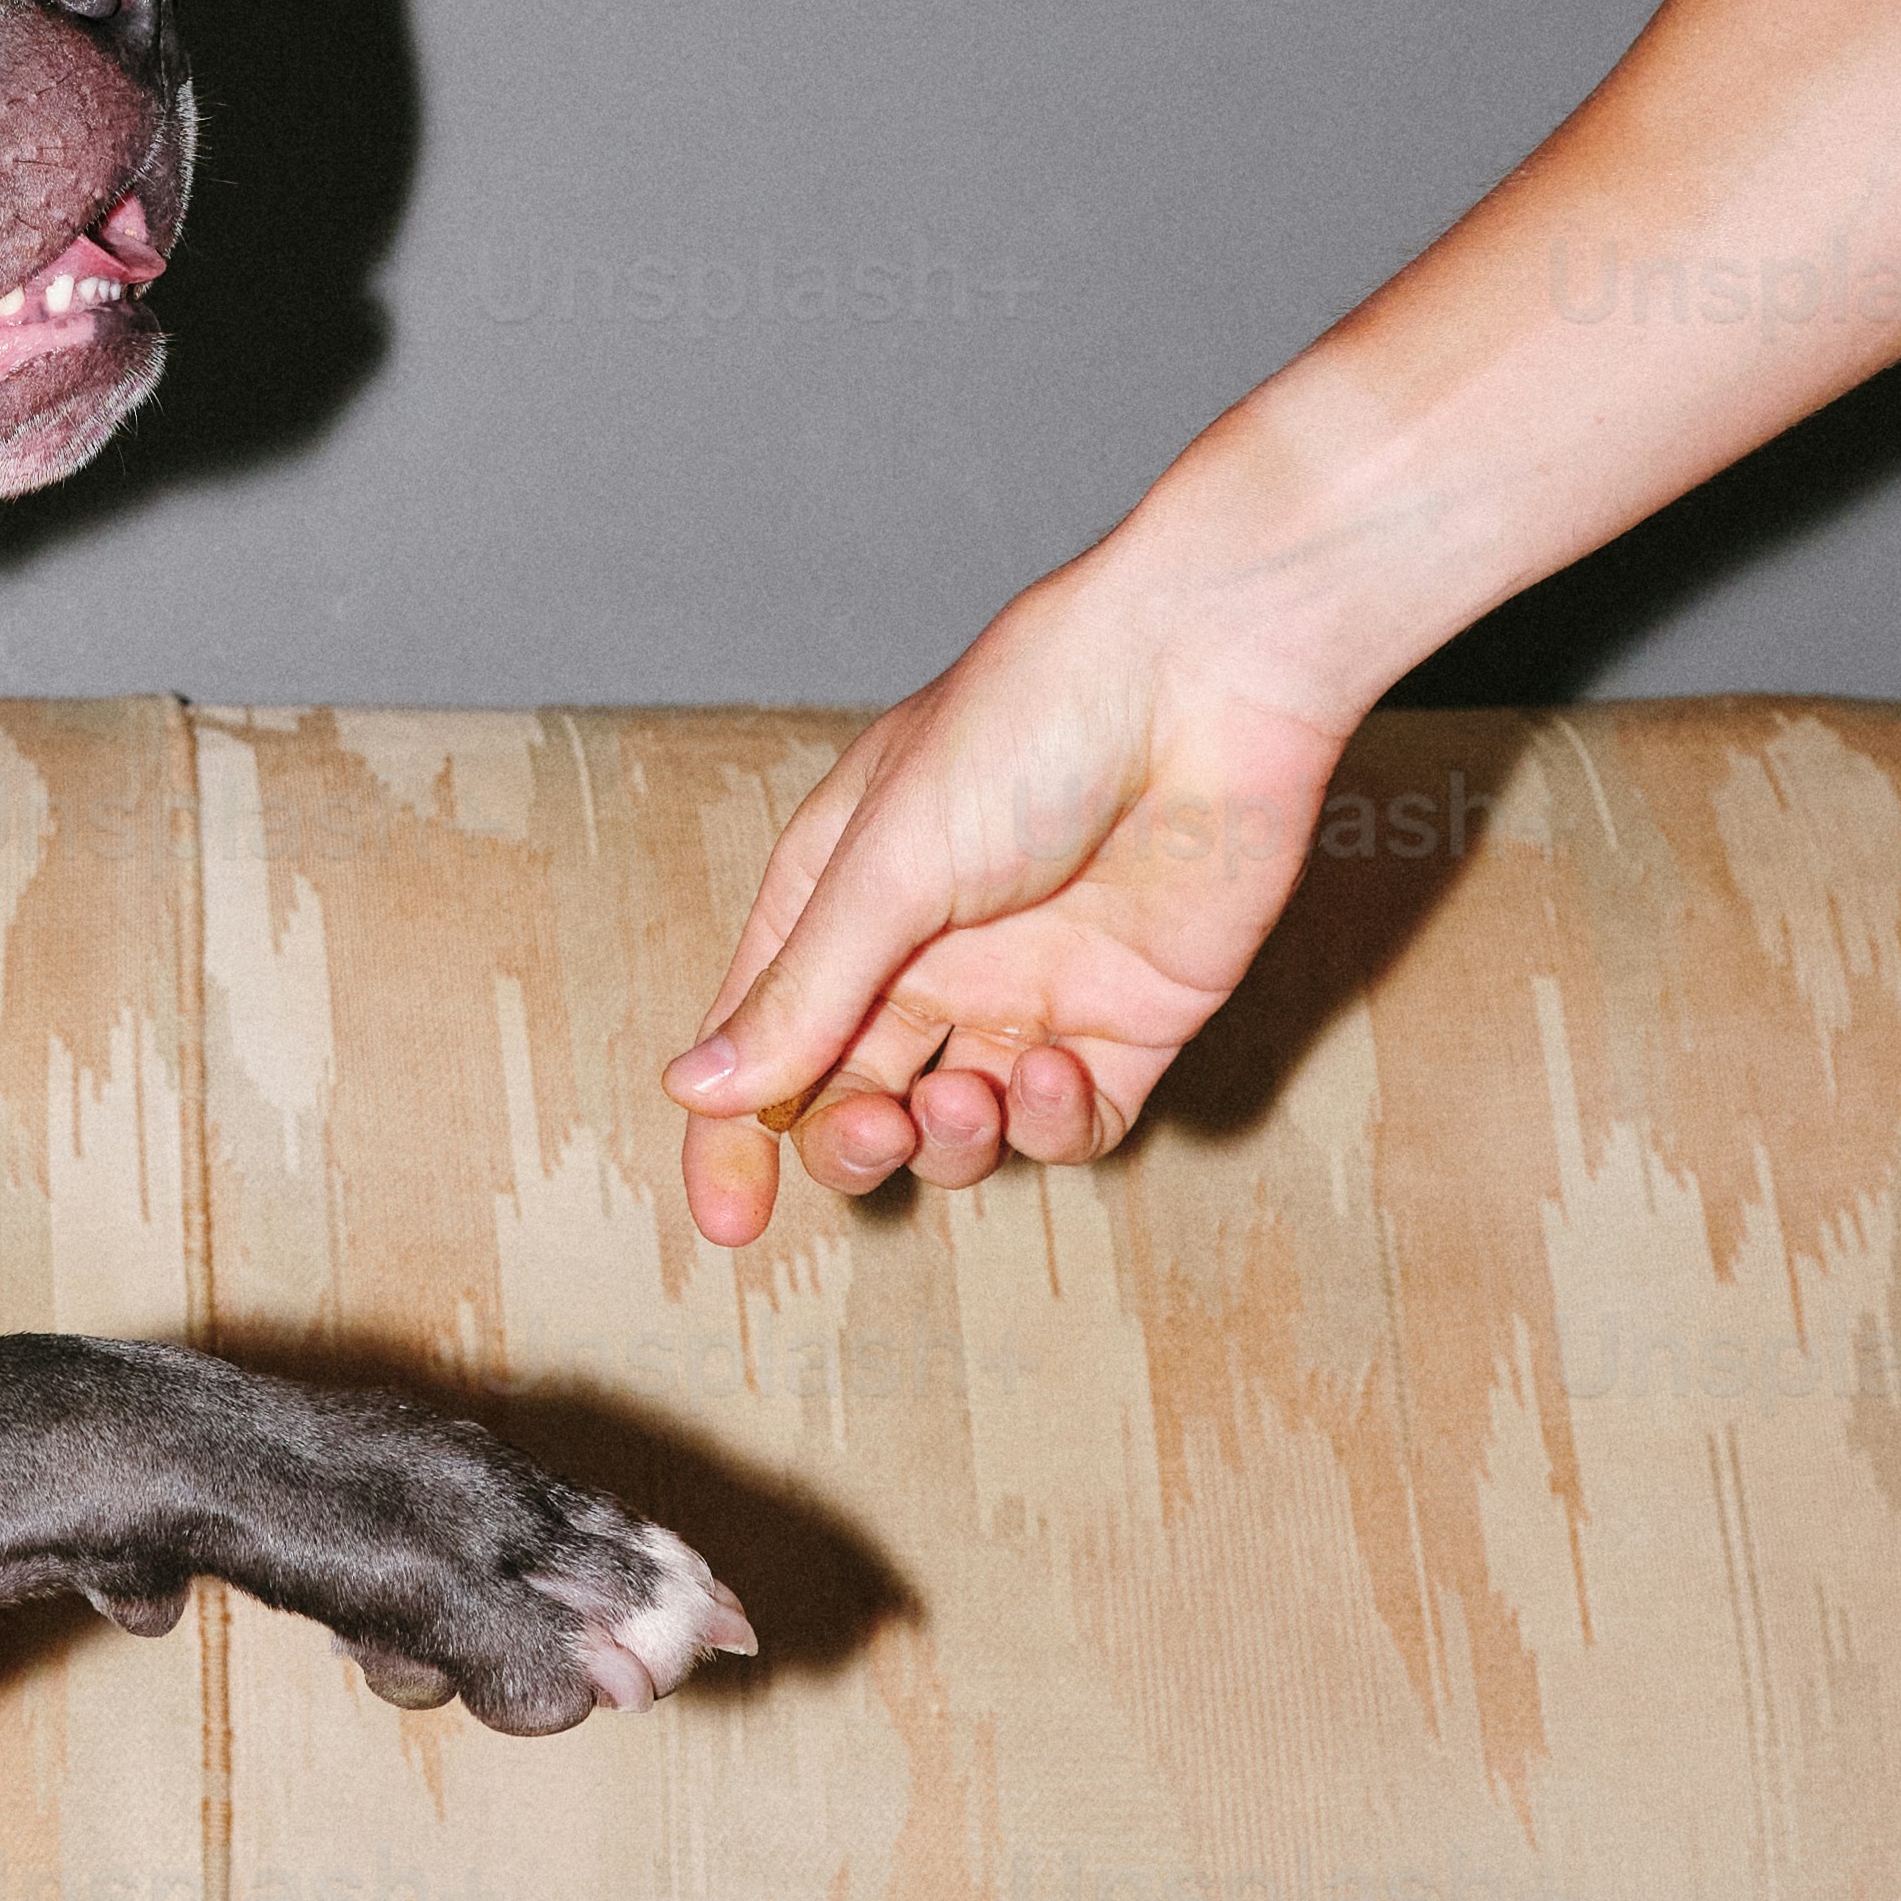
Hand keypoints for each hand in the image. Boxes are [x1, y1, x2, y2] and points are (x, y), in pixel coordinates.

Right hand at [661, 541, 1374, 1243]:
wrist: (1205, 677)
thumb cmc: (1029, 726)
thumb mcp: (888, 864)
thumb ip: (802, 993)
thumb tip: (695, 1091)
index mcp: (843, 897)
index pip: (762, 1038)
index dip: (733, 1133)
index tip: (728, 1223)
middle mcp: (930, 954)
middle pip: (855, 1097)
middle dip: (849, 1143)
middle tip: (870, 1131)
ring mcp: (1031, 989)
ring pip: (963, 1129)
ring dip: (951, 1143)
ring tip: (965, 1100)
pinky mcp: (1131, 1018)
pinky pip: (1073, 1121)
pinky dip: (1051, 1124)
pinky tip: (1052, 1070)